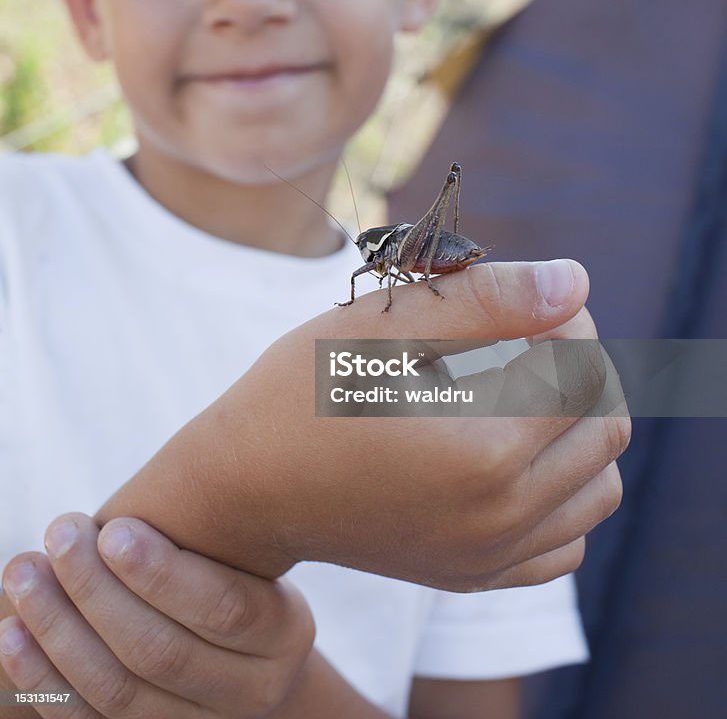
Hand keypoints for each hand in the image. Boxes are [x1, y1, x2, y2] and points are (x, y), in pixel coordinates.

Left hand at [0, 514, 313, 717]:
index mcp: (284, 634)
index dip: (164, 573)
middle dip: (98, 592)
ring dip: (59, 631)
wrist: (235, 646)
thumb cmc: (230, 565)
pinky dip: (44, 680)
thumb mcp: (242, 549)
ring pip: (119, 692)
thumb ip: (199, 537)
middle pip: (162, 652)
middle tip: (58, 534)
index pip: (225, 608)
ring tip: (24, 573)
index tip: (112, 529)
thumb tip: (116, 519)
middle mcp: (252, 692)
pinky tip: (13, 636)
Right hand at [97, 259, 629, 591]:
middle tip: (527, 337)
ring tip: (528, 391)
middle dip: (581, 368)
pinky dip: (563, 492)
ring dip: (581, 428)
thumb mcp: (387, 324)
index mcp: (484, 453)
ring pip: (599, 487)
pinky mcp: (475, 578)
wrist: (245, 488)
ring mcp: (490, 559)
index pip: (583, 368)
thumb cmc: (305, 391)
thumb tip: (576, 281)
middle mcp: (500, 520)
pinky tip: (517, 455)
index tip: (524, 301)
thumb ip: (489, 298)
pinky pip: (566, 541)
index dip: (565, 318)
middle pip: (605, 427)